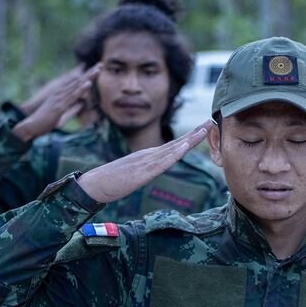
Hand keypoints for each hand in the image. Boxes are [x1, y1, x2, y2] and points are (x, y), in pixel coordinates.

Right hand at [13, 65, 98, 141]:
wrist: (31, 126)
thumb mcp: (62, 114)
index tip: (97, 69)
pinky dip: (80, 89)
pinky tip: (88, 84)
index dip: (87, 76)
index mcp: (61, 95)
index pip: (76, 83)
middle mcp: (60, 93)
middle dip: (90, 73)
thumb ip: (72, 108)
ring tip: (97, 70)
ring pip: (76, 86)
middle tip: (101, 64)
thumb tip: (82, 104)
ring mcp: (60, 98)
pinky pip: (72, 96)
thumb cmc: (45, 122)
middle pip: (78, 81)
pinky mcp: (59, 105)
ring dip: (87, 78)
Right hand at [77, 122, 209, 203]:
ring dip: (189, 140)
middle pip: (176, 142)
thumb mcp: (134, 174)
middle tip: (211, 121)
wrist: (94, 185)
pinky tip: (184, 148)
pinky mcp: (141, 173)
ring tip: (204, 130)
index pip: (173, 145)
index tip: (204, 128)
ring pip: (172, 149)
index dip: (189, 137)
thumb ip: (146, 170)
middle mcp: (148, 155)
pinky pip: (161, 163)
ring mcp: (145, 162)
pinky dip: (174, 155)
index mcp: (147, 156)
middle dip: (194, 133)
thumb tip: (155, 170)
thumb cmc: (111, 182)